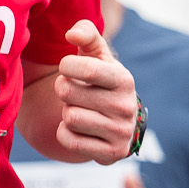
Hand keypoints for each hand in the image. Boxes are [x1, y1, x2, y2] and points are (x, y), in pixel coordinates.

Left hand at [53, 22, 137, 163]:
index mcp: (124, 79)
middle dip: (62, 89)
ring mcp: (120, 132)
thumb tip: (72, 34)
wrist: (117, 120)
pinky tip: (77, 128)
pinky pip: (69, 140)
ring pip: (69, 118)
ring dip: (66, 112)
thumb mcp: (97, 54)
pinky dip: (65, 133)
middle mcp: (126, 107)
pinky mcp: (111, 154)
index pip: (86, 69)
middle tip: (71, 91)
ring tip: (79, 108)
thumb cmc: (100, 80)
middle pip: (69, 93)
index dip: (66, 66)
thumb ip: (86, 34)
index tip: (67, 67)